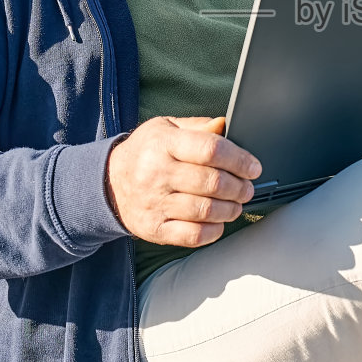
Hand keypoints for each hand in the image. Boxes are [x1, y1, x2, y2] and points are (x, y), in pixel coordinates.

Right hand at [105, 116, 261, 246]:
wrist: (108, 183)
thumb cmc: (146, 152)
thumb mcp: (166, 128)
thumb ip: (197, 127)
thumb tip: (225, 126)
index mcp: (163, 143)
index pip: (210, 149)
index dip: (239, 159)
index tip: (253, 167)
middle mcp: (157, 173)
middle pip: (212, 182)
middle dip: (239, 187)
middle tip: (248, 188)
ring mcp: (154, 203)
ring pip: (205, 211)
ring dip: (230, 209)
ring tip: (236, 204)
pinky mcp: (154, 228)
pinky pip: (192, 235)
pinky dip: (213, 231)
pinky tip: (218, 222)